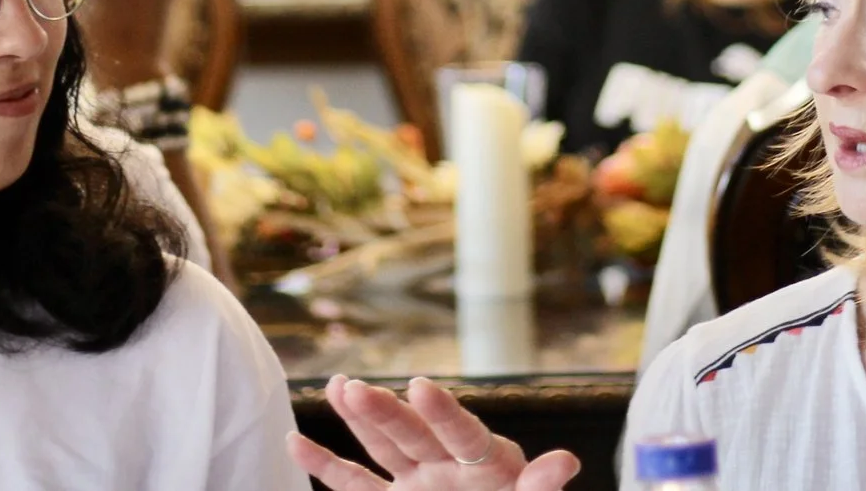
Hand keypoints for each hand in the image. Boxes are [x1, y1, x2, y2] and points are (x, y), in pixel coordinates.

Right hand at [288, 376, 579, 490]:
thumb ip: (539, 487)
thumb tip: (568, 461)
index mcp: (489, 463)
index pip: (464, 434)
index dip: (444, 412)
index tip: (421, 387)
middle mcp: (448, 465)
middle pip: (413, 435)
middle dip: (384, 412)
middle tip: (355, 386)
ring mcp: (417, 482)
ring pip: (382, 447)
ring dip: (358, 419)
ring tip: (336, 386)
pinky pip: (355, 484)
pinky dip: (326, 466)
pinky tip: (298, 442)